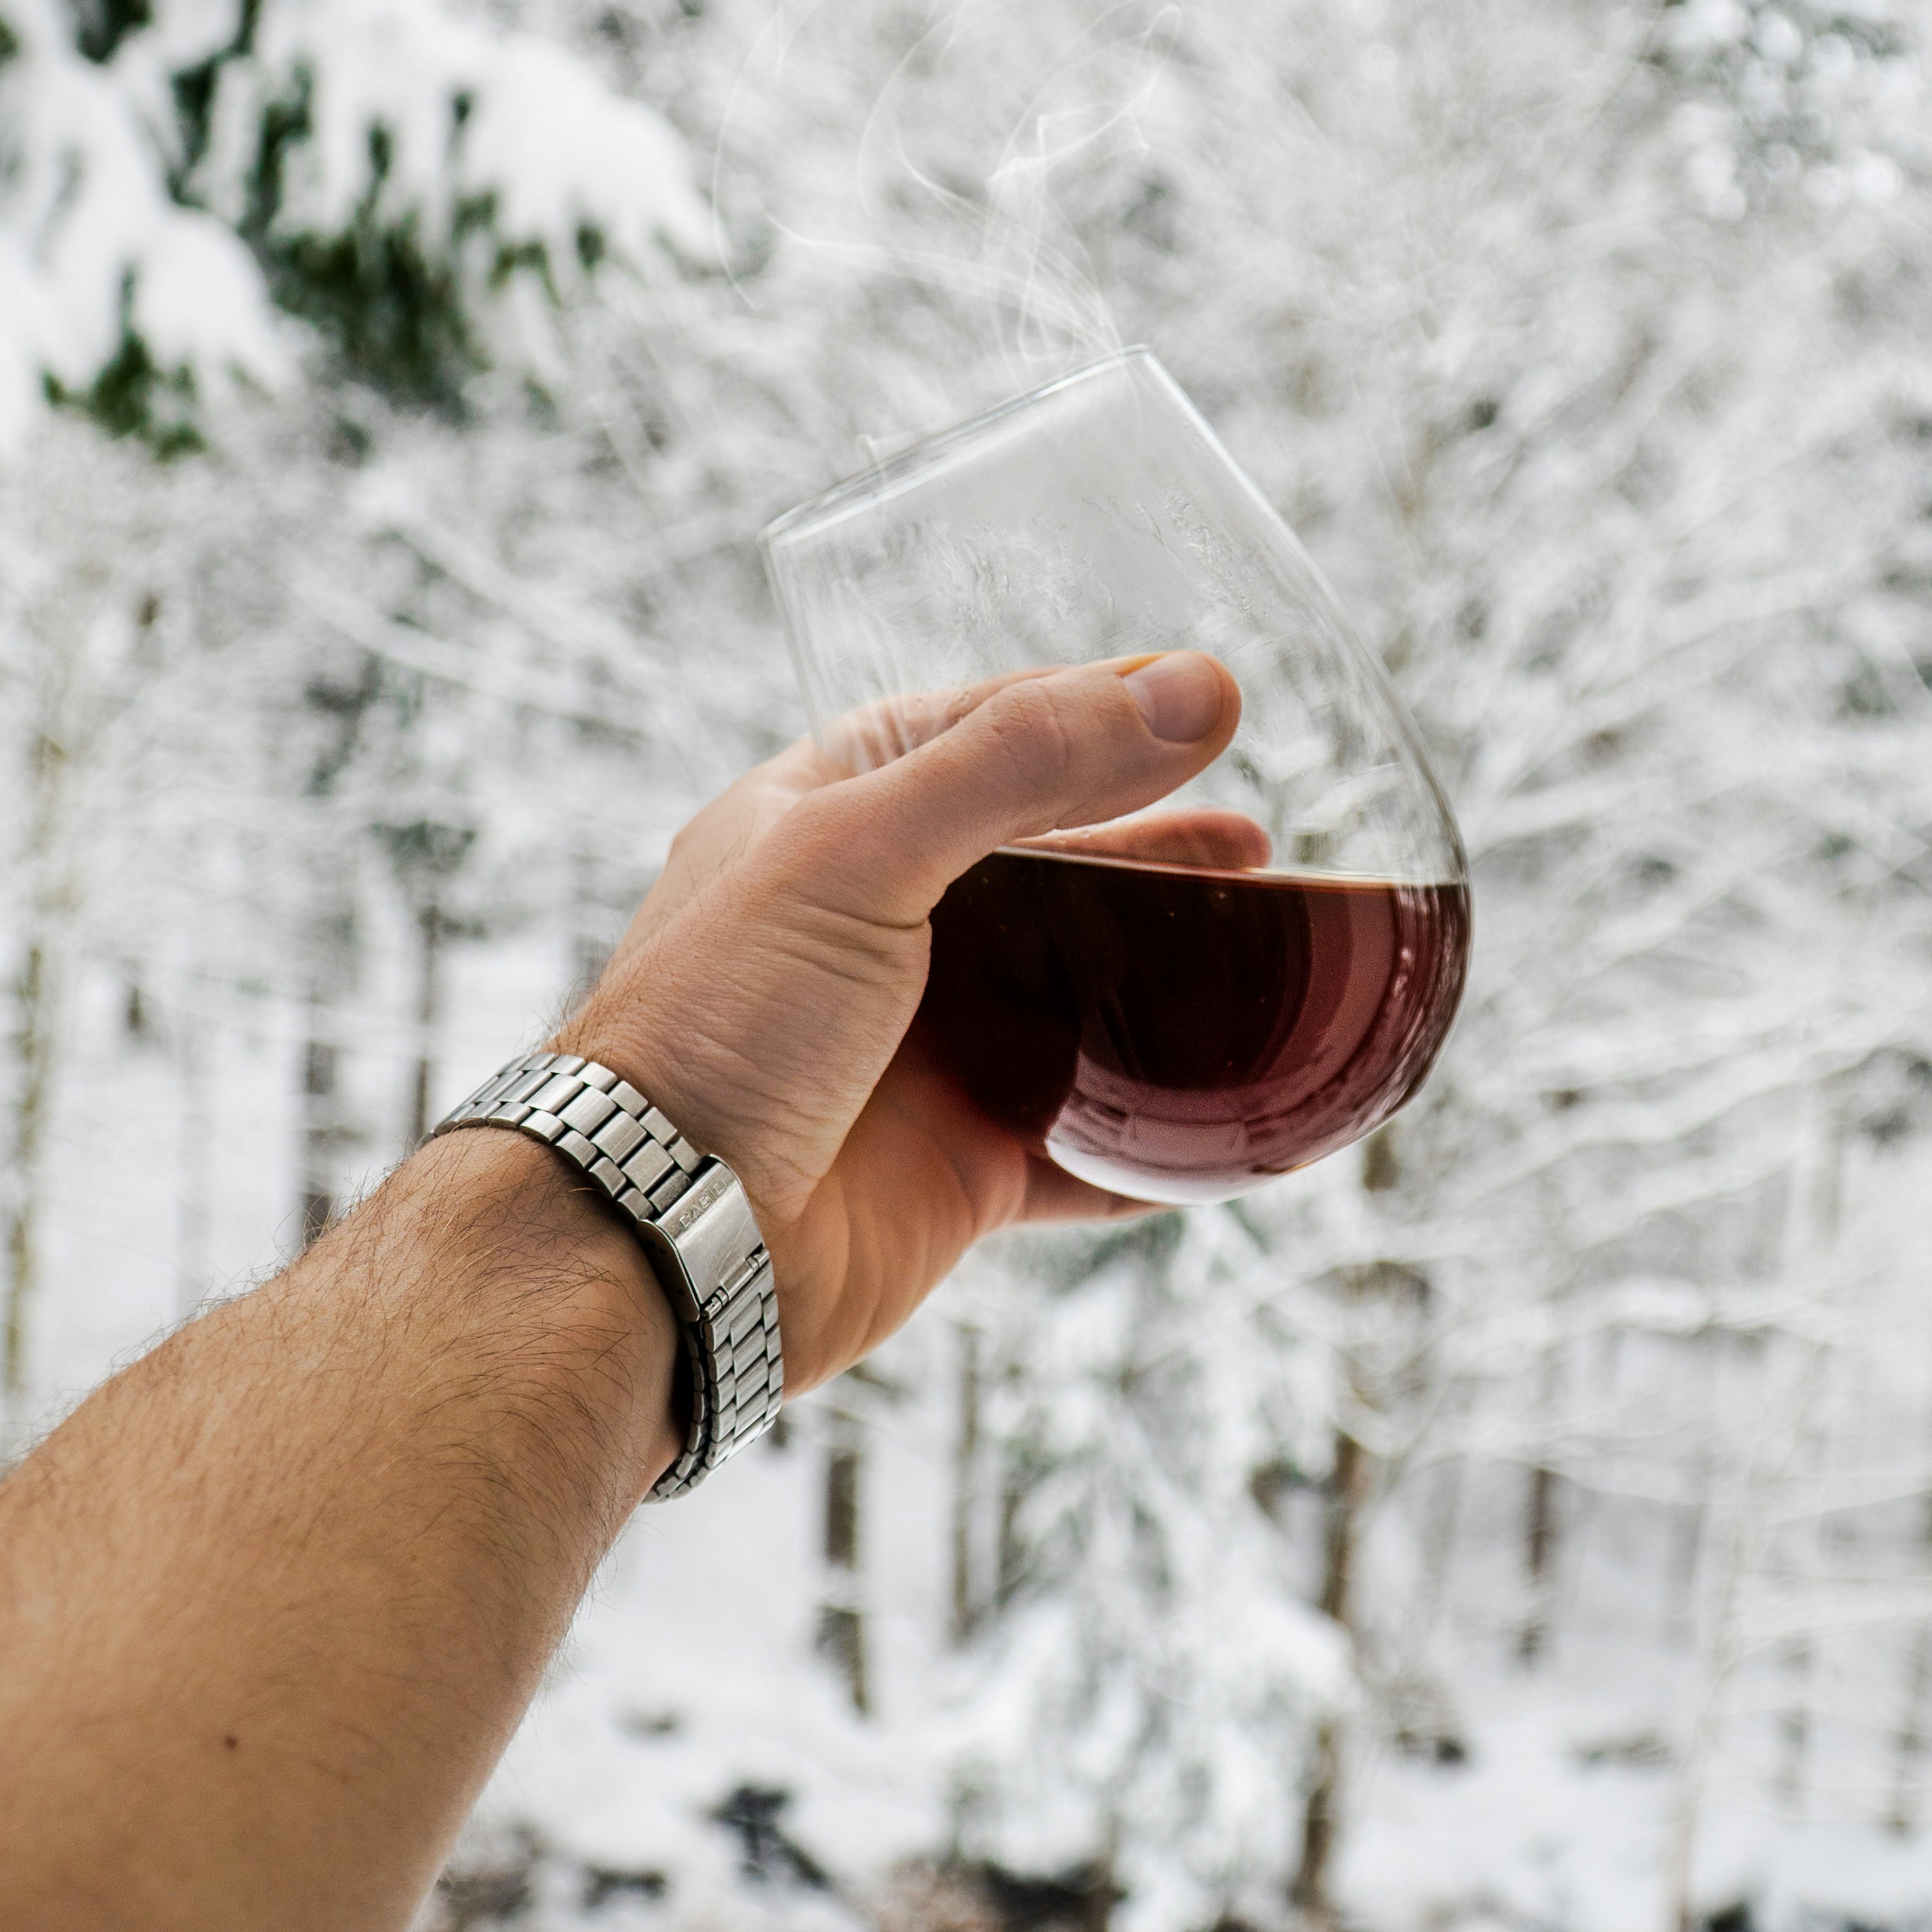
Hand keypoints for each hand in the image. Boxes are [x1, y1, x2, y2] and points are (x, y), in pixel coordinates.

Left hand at [568, 651, 1241, 1393]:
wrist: (662, 1241)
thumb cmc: (717, 1023)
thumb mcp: (858, 848)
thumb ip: (1025, 763)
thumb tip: (1195, 690)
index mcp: (829, 818)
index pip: (983, 730)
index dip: (1092, 709)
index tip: (1204, 698)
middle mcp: (881, 927)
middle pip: (1053, 866)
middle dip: (1155, 847)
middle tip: (1253, 838)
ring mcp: (927, 1050)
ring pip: (1082, 1001)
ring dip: (1173, 979)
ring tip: (1269, 946)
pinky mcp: (963, 1165)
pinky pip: (1092, 1148)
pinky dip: (1163, 1137)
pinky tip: (1238, 1116)